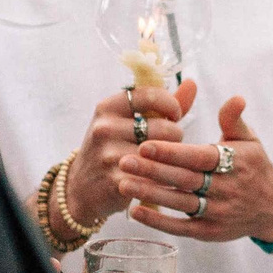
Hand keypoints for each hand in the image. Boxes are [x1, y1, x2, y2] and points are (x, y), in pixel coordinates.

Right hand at [62, 79, 195, 227]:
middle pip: (164, 128)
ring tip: (164, 159)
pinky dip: (164, 178)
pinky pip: (156, 176)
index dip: (171, 105)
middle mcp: (105, 128)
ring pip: (163, 153)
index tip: (174, 116)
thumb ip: (161, 105)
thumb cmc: (111, 149)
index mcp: (107, 108)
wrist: (80, 190)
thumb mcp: (125, 122)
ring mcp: (109, 155)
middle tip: (167, 143)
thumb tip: (193, 83)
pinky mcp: (117, 181)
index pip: (151, 95)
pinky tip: (160, 178)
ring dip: (171, 158)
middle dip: (174, 136)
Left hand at [118, 94, 272, 244]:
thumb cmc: (254, 167)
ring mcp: (217, 213)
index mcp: (233, 163)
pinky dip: (158, 221)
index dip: (172, 153)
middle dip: (153, 171)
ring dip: (150, 193)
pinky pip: (181, 227)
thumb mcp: (249, 141)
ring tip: (123, 183)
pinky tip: (135, 210)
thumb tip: (235, 98)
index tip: (145, 145)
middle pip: (184, 179)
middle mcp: (225, 189)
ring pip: (180, 202)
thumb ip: (234, 120)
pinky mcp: (210, 232)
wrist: (272, 207)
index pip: (198, 157)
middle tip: (124, 161)